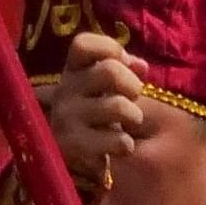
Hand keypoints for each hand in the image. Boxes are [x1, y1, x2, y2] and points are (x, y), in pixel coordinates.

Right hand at [46, 31, 145, 198]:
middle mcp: (64, 90)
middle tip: (134, 97)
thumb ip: (124, 70)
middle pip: (109, 71)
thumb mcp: (104, 87)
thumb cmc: (95, 114)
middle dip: (132, 85)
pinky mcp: (71, 145)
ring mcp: (66, 117)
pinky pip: (115, 139)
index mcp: (72, 70)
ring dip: (133, 116)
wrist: (70, 160)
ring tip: (131, 124)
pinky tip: (122, 147)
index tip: (122, 62)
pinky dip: (125, 144)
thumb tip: (141, 66)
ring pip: (116, 106)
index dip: (109, 48)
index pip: (82, 44)